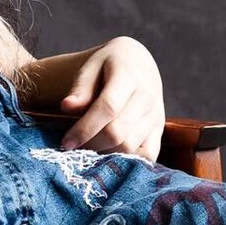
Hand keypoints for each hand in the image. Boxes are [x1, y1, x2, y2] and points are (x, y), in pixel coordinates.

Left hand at [56, 37, 164, 160]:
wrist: (137, 63)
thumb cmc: (107, 66)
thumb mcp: (90, 67)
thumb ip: (80, 88)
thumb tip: (66, 107)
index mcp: (128, 75)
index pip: (108, 107)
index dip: (85, 128)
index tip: (66, 142)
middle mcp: (147, 96)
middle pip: (118, 132)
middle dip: (91, 144)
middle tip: (73, 148)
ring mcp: (156, 115)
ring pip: (129, 146)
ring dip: (105, 153)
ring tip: (88, 148)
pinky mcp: (159, 130)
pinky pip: (147, 156)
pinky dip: (126, 161)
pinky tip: (108, 155)